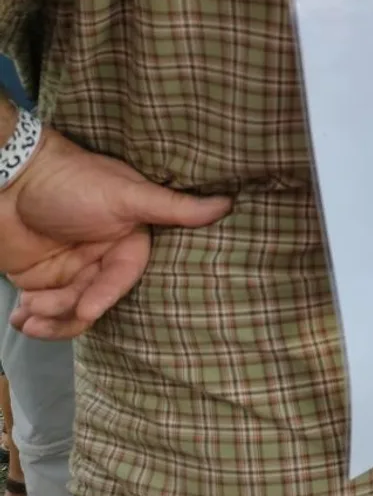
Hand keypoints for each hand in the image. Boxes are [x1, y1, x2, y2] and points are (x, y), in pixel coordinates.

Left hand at [2, 129, 231, 338]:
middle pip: (96, 300)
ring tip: (26, 313)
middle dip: (70, 310)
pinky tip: (20, 316)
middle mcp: (102, 257)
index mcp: (128, 239)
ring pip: (70, 311)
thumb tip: (229, 203)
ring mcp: (72, 270)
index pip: (125, 276)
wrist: (8, 176)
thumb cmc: (72, 181)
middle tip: (43, 307)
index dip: (106, 295)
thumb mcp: (126, 194)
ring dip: (48, 319)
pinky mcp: (40, 280)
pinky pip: (43, 311)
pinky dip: (32, 319)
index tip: (87, 308)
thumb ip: (173, 207)